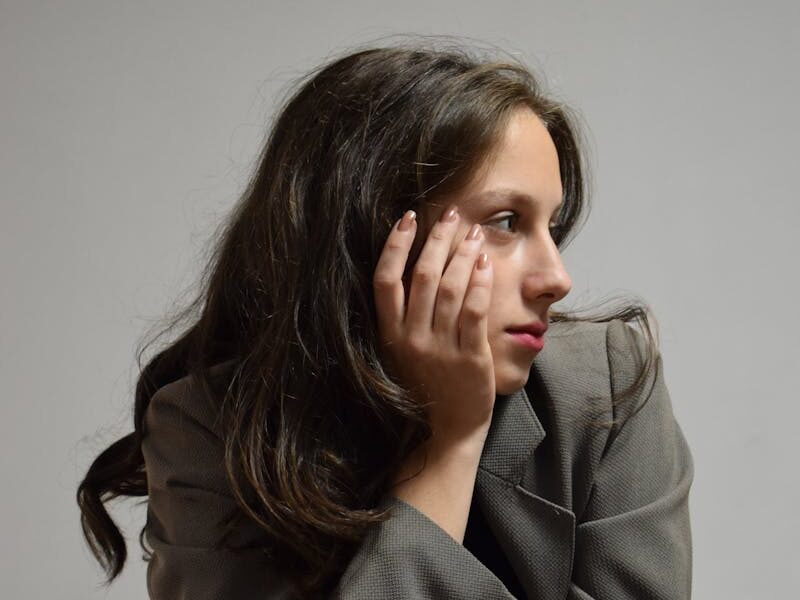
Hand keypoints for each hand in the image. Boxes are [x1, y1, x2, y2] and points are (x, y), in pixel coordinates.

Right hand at [373, 204, 494, 442]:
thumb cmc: (426, 385)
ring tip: (474, 233)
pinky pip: (474, 310)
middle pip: (421, 275)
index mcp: (390, 334)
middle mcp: (411, 338)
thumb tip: (414, 264)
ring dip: (462, 254)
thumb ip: (404, 314)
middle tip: (451, 214)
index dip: (395, 245)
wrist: (447, 429)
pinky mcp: (470, 357)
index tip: (408, 218)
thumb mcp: (403, 351)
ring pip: (450, 288)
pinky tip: (485, 262)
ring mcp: (440, 348)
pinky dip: (480, 282)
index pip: (384, 280)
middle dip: (437, 239)